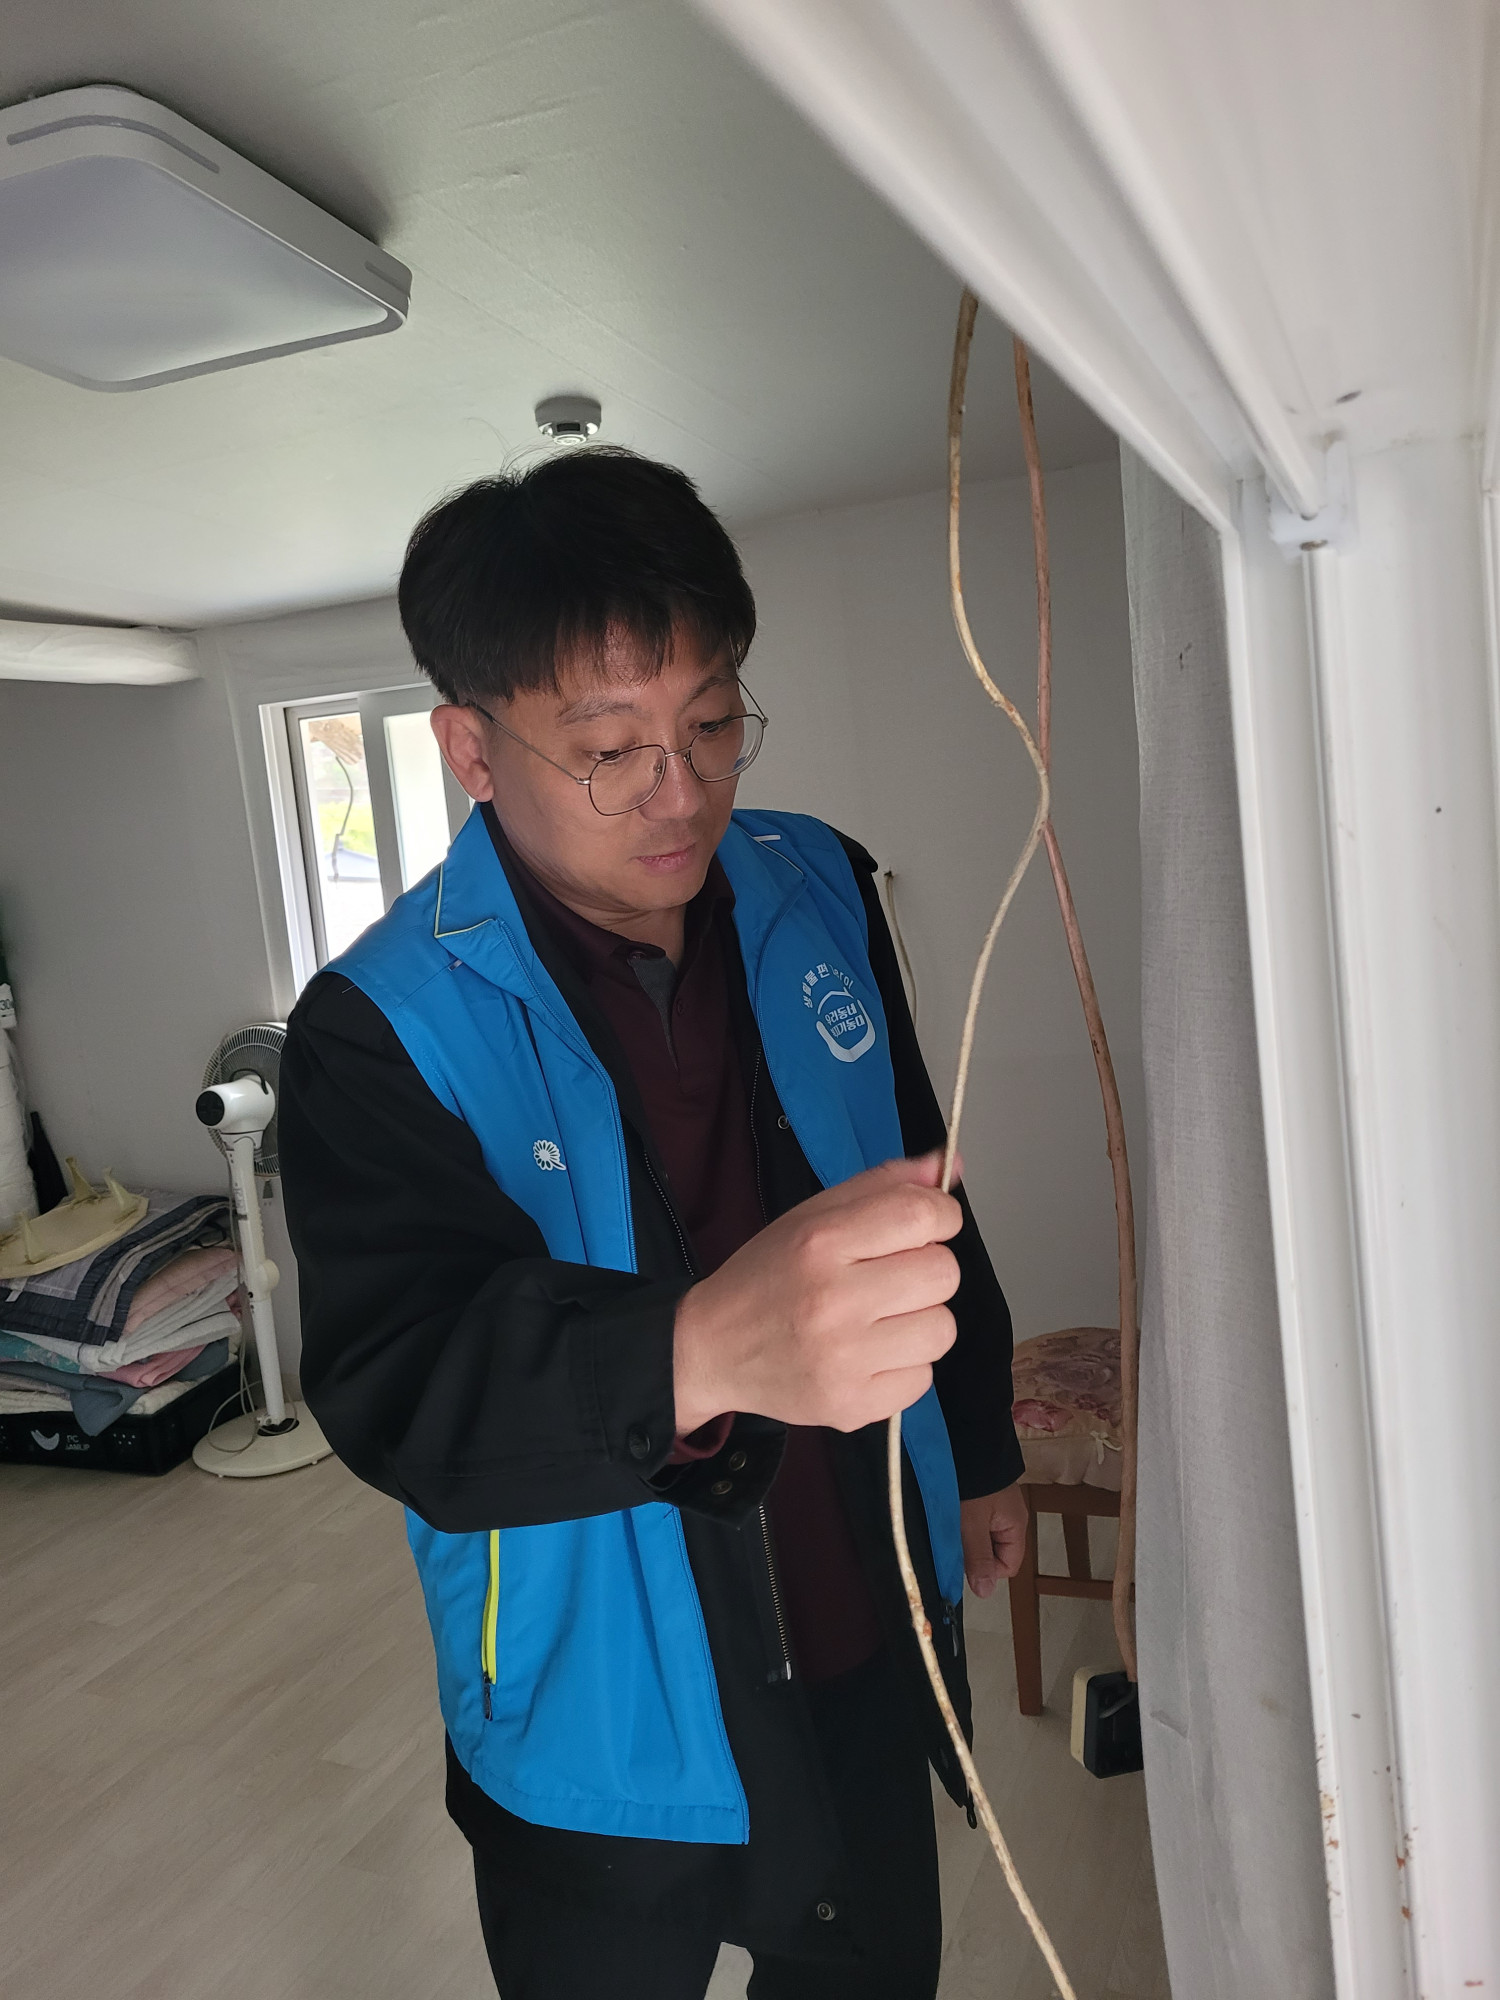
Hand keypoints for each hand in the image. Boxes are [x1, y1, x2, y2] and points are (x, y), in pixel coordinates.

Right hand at [673, 1150, 962, 1433]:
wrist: (712, 1349)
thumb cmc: (767, 1276)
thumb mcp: (813, 1215)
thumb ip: (884, 1185)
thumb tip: (949, 1164)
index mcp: (821, 1242)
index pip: (922, 1216)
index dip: (940, 1216)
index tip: (926, 1226)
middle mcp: (833, 1300)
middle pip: (943, 1274)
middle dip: (927, 1270)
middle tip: (891, 1278)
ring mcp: (844, 1360)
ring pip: (943, 1329)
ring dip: (920, 1321)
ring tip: (880, 1319)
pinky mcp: (852, 1406)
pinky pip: (924, 1379)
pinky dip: (904, 1366)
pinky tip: (869, 1354)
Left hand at [961, 1483, 1028, 1596]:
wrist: (968, 1438)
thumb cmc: (971, 1484)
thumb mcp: (972, 1524)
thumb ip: (979, 1558)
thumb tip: (985, 1593)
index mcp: (1016, 1527)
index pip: (1007, 1566)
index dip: (986, 1568)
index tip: (966, 1554)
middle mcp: (1011, 1518)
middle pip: (994, 1552)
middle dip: (974, 1549)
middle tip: (956, 1534)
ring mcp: (997, 1506)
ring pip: (982, 1536)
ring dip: (966, 1533)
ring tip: (952, 1519)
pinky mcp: (984, 1495)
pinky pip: (976, 1519)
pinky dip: (963, 1519)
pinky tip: (952, 1509)